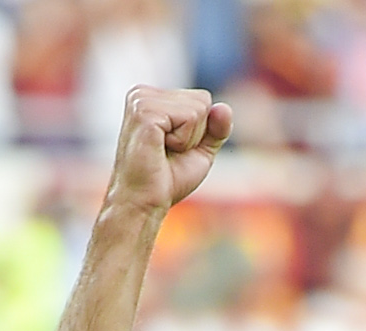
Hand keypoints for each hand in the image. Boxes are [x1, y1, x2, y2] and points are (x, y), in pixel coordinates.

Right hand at [104, 85, 229, 219]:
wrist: (143, 203)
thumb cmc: (167, 180)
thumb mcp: (200, 151)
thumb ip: (216, 128)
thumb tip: (224, 107)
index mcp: (152, 97)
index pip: (202, 99)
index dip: (199, 132)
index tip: (174, 148)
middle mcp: (143, 93)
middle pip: (202, 100)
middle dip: (195, 134)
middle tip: (169, 152)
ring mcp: (141, 99)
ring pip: (198, 108)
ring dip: (188, 139)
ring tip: (163, 151)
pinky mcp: (144, 111)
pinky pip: (189, 117)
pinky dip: (183, 140)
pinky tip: (160, 149)